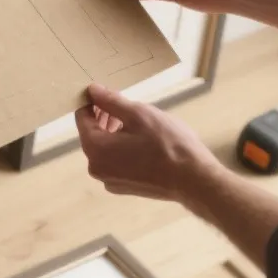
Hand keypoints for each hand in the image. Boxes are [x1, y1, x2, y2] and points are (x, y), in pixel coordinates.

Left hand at [75, 83, 223, 202]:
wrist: (194, 180)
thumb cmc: (167, 144)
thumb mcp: (139, 114)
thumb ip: (111, 101)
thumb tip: (92, 90)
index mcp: (95, 148)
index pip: (82, 118)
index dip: (92, 103)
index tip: (106, 93)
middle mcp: (96, 168)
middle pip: (92, 135)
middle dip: (104, 117)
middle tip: (123, 104)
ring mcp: (110, 181)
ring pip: (104, 149)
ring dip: (114, 132)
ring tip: (134, 121)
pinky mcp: (124, 188)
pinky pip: (115, 162)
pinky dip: (122, 149)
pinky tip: (141, 142)